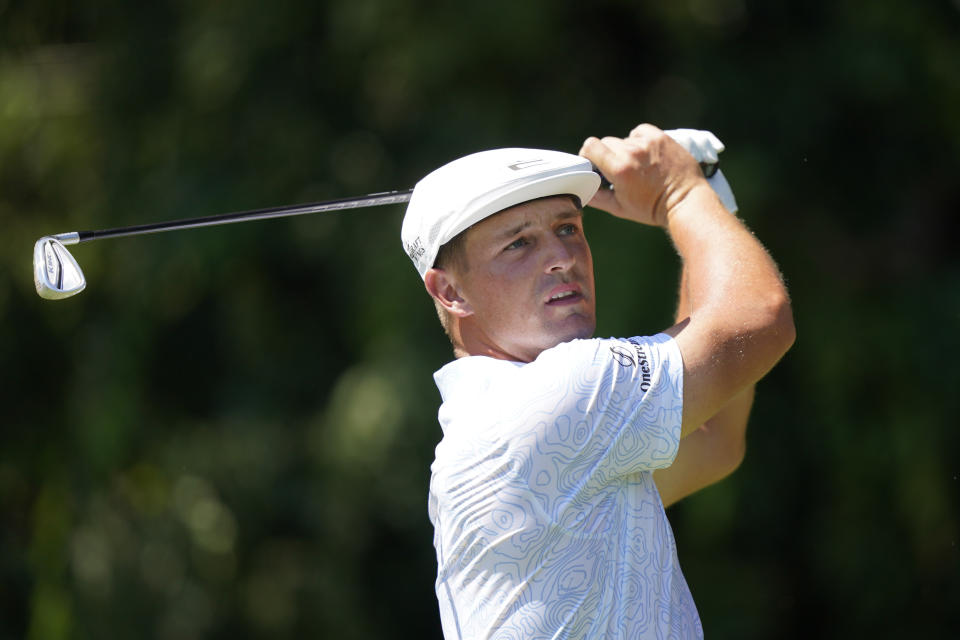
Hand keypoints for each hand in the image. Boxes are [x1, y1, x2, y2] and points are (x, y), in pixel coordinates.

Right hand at [579, 124, 707, 226]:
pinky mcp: (660, 137)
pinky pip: (640, 132)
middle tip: (616, 169)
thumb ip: (597, 197)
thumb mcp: (619, 208)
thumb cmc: (651, 208)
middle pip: (606, 142)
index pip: (591, 146)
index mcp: (619, 169)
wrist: (684, 201)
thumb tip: (582, 190)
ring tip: (636, 165)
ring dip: (624, 149)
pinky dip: (638, 140)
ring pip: (624, 139)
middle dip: (607, 155)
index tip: (592, 162)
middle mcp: (632, 152)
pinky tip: (644, 153)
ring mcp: (647, 143)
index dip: (588, 153)